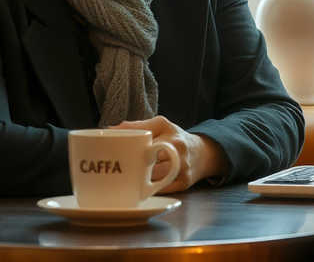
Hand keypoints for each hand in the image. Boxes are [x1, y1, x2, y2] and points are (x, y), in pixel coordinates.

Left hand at [112, 115, 226, 192]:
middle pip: (148, 164)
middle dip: (133, 167)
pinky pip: (160, 190)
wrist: (203, 154)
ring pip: (153, 179)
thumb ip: (137, 125)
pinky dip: (148, 190)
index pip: (145, 144)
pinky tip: (140, 187)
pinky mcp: (183, 185)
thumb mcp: (161, 125)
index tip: (116, 153)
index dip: (129, 151)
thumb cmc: (176, 138)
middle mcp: (179, 153)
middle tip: (121, 167)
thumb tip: (110, 129)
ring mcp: (182, 171)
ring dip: (139, 180)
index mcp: (171, 135)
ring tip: (130, 177)